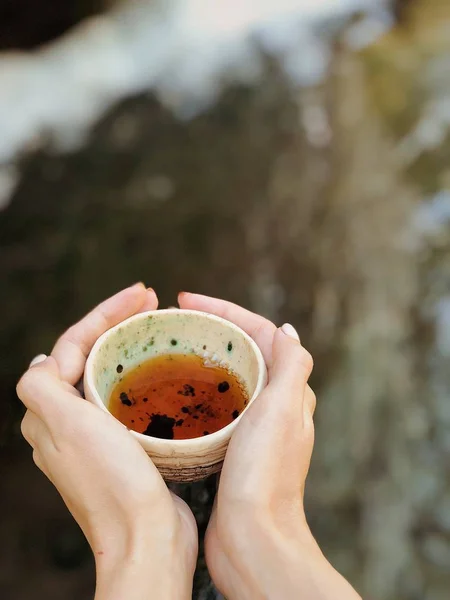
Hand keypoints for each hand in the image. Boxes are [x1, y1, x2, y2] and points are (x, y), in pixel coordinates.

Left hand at [17, 284, 197, 599]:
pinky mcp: (124, 448)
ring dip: (130, 347)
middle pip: (89, 355)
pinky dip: (143, 376)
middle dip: (118, 323)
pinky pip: (128, 398)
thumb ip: (42, 386)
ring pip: (109, 375)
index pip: (72, 344)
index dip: (105, 312)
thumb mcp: (67, 426)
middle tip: (153, 302)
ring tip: (158, 329)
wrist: (147, 539)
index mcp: (49, 413)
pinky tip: (165, 373)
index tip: (143, 293)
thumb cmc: (112, 483)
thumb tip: (46, 358)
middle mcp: (66, 423)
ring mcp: (96, 436)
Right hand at [179, 292, 360, 599]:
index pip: (258, 332)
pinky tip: (173, 394)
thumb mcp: (282, 409)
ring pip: (226, 377)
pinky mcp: (233, 448)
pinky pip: (214, 406)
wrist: (252, 538)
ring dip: (201, 357)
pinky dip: (196, 391)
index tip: (186, 300)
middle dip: (210, 329)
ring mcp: (253, 427)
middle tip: (175, 320)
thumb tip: (286, 329)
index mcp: (289, 390)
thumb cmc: (265, 474)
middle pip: (241, 351)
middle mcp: (275, 406)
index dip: (224, 309)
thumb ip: (291, 365)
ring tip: (170, 348)